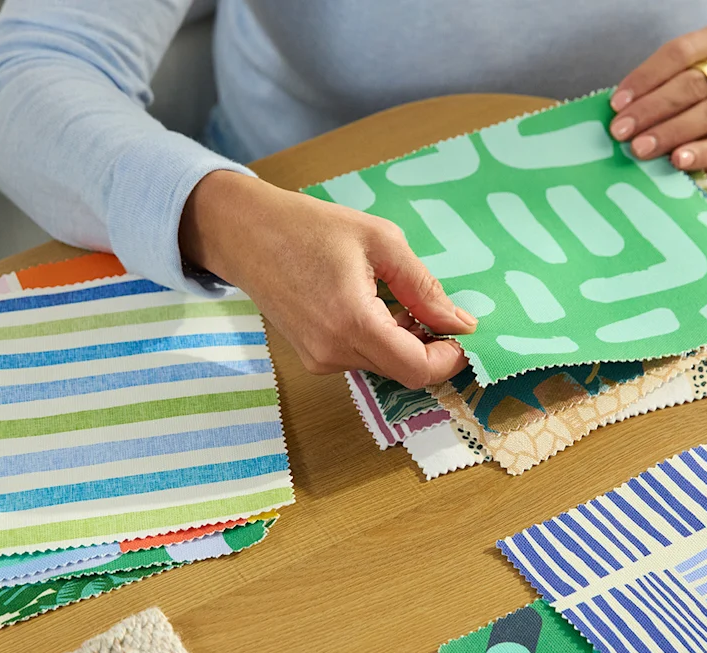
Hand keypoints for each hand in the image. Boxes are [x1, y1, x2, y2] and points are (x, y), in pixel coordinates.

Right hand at [180, 171, 475, 387]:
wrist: (244, 233)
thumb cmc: (309, 227)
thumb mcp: (380, 241)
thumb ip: (424, 287)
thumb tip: (461, 323)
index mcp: (353, 324)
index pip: (418, 370)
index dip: (449, 359)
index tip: (461, 332)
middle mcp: (333, 353)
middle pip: (403, 371)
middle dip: (428, 345)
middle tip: (429, 304)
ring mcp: (319, 360)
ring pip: (383, 365)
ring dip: (402, 340)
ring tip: (392, 294)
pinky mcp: (311, 358)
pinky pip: (361, 358)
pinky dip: (378, 339)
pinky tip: (369, 303)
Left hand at [609, 22, 706, 178]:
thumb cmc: (703, 94)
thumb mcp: (684, 77)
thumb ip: (660, 88)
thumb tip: (620, 112)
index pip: (680, 52)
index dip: (645, 78)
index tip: (616, 104)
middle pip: (693, 84)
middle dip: (651, 109)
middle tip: (621, 131)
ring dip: (670, 132)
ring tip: (641, 148)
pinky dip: (702, 153)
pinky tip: (678, 161)